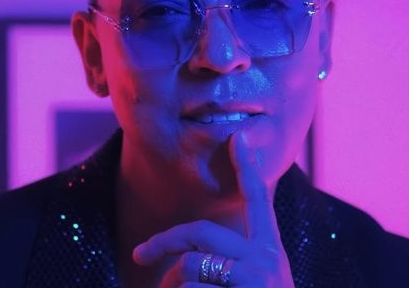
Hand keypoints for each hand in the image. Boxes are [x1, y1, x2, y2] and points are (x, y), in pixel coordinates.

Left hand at [132, 131, 294, 286]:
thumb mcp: (257, 285)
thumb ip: (232, 266)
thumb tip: (185, 259)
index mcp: (270, 251)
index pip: (258, 200)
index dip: (247, 167)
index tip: (238, 135)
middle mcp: (266, 259)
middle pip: (199, 232)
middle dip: (162, 242)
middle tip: (138, 254)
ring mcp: (256, 278)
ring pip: (188, 268)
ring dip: (170, 287)